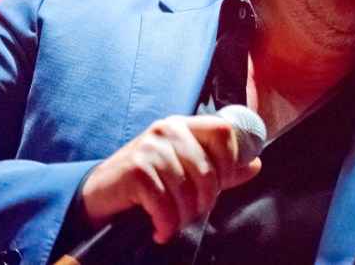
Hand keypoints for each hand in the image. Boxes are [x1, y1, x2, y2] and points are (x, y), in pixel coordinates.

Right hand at [81, 114, 260, 243]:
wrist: (99, 194)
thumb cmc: (146, 182)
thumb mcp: (185, 170)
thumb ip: (220, 169)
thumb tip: (255, 165)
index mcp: (184, 125)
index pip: (223, 131)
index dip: (231, 160)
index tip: (222, 183)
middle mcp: (168, 129)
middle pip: (207, 168)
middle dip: (205, 200)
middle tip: (193, 214)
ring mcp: (150, 147)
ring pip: (186, 189)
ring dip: (184, 216)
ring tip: (174, 223)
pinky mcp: (136, 169)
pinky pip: (164, 203)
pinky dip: (166, 223)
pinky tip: (160, 229)